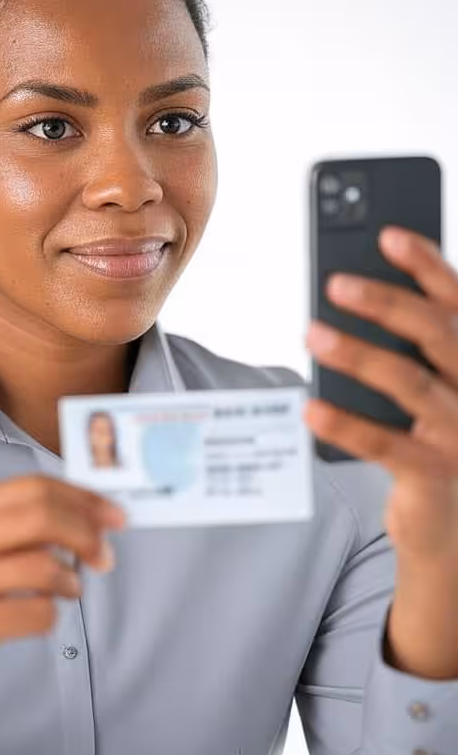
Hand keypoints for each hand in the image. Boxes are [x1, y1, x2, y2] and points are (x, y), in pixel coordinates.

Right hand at [0, 475, 125, 750]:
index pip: (32, 488)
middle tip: (105, 555)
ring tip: (69, 589)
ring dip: (71, 580)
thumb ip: (9, 528)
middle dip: (87, 532)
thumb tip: (85, 517)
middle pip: (40, 516)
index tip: (114, 515)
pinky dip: (52, 615)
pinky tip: (43, 617)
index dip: (82, 498)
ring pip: (41, 567)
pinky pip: (33, 614)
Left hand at [303, 225, 457, 566]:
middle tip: (335, 282)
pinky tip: (310, 406)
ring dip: (358, 353)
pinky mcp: (434, 474)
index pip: (456, 302)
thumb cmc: (427, 437)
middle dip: (386, 302)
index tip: (388, 234)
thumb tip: (349, 289)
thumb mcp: (425, 384)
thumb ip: (404, 345)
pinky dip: (346, 423)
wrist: (450, 520)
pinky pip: (385, 444)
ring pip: (409, 381)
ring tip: (311, 332)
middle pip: (435, 332)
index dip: (426, 265)